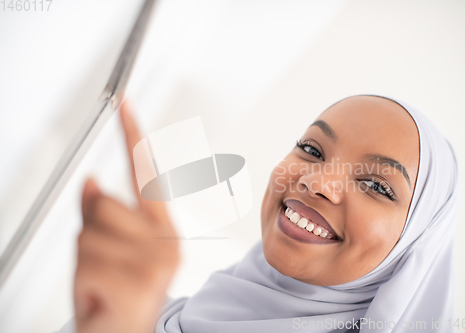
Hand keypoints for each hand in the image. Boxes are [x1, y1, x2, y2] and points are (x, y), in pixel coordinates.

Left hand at [74, 101, 179, 332]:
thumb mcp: (109, 249)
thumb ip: (101, 212)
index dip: (133, 136)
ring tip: (102, 281)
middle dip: (88, 231)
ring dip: (83, 259)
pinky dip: (82, 280)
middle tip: (101, 262)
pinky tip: (100, 295)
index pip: (146, 172)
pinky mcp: (139, 281)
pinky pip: (85, 260)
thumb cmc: (117, 296)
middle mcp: (165, 241)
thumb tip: (91, 181)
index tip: (125, 106)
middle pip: (103, 202)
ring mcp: (155, 261)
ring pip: (89, 232)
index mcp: (161, 229)